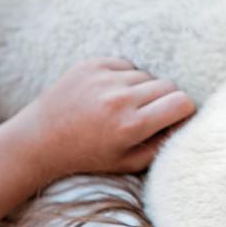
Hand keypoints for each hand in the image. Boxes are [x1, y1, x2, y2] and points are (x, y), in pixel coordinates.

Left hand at [11, 58, 195, 178]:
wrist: (39, 139)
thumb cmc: (89, 156)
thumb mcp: (129, 162)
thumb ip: (163, 144)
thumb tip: (186, 122)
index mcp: (131, 126)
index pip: (182, 102)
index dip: (184, 111)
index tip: (174, 118)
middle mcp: (119, 99)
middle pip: (169, 86)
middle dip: (165, 100)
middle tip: (149, 114)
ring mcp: (104, 79)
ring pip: (147, 75)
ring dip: (143, 89)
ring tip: (124, 106)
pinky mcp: (92, 65)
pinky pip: (127, 65)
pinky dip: (125, 78)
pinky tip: (110, 93)